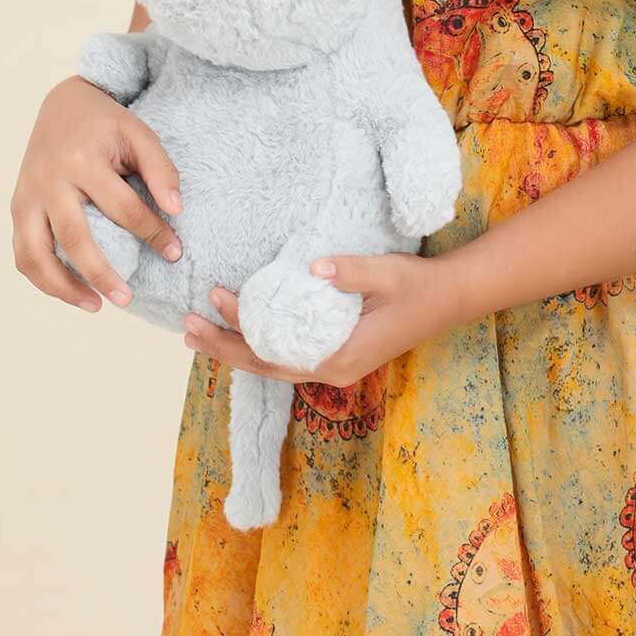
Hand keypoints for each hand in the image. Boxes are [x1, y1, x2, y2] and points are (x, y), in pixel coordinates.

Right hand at [11, 75, 183, 311]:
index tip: (175, 252)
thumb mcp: (138, 133)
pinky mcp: (17, 207)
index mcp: (81, 160)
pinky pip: (22, 253)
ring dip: (62, 287)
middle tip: (128, 299)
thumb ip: (161, 169)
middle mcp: (48, 181)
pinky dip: (41, 278)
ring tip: (94, 306)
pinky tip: (68, 291)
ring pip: (35, 254)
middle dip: (101, 275)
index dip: (153, 233)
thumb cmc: (105, 123)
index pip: (122, 208)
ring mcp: (27, 196)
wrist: (61, 104)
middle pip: (74, 239)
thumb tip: (176, 211)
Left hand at [183, 252, 448, 386]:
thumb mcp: (387, 273)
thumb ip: (351, 270)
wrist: (449, 299)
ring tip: (199, 336)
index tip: (217, 297)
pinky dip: (259, 348)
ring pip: (274, 366)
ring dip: (236, 351)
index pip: (276, 349)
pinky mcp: (336, 357)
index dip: (241, 329)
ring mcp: (334, 367)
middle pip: (266, 367)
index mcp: (340, 356)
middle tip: (186, 329)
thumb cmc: (417, 287)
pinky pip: (288, 358)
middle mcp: (332, 370)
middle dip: (224, 349)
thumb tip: (314, 265)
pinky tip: (239, 334)